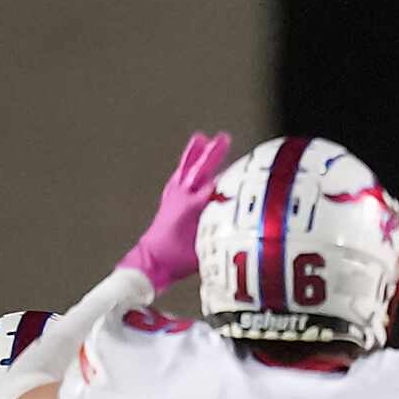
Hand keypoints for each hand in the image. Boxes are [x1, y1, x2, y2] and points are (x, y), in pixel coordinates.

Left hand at [120, 131, 234, 290]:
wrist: (152, 260)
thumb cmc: (179, 259)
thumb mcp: (204, 248)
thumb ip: (221, 233)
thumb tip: (241, 223)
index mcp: (191, 208)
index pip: (215, 187)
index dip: (231, 180)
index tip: (247, 172)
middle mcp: (181, 197)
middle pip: (200, 170)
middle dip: (213, 154)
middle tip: (223, 138)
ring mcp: (173, 196)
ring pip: (187, 169)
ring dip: (195, 154)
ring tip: (201, 138)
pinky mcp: (169, 199)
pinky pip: (179, 177)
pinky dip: (186, 166)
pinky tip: (189, 161)